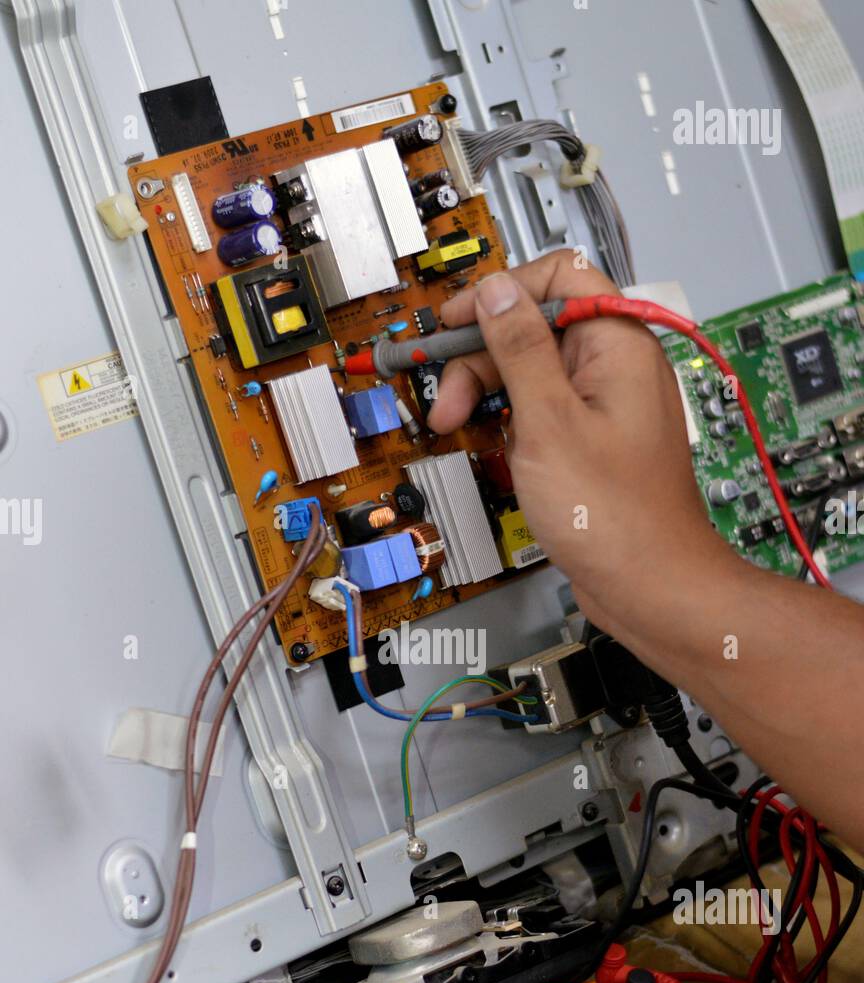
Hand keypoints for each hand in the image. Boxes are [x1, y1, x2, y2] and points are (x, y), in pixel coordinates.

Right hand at [427, 250, 735, 632]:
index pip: (557, 276)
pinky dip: (513, 424)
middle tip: (448, 399)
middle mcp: (616, 367)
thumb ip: (519, 346)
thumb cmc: (614, 516)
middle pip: (535, 327)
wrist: (650, 586)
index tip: (455, 322)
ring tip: (457, 428)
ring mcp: (605, 406)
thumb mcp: (547, 420)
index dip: (500, 293)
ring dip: (490, 393)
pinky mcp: (594, 442)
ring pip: (533, 372)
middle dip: (483, 357)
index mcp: (618, 344)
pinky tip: (496, 447)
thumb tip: (495, 291)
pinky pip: (544, 411)